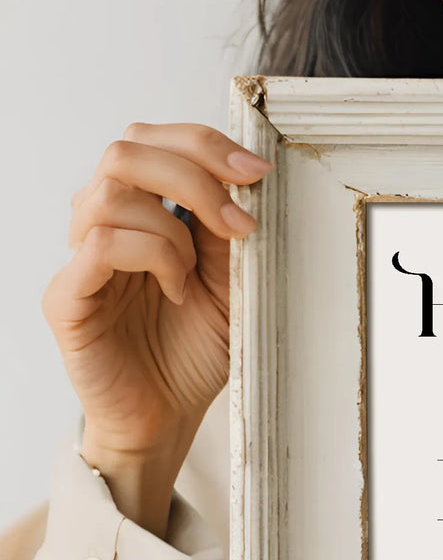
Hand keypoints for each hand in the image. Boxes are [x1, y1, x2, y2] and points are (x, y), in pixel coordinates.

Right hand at [42, 123, 271, 529]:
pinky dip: (152, 257)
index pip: (152, 141)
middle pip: (126, 149)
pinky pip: (100, 245)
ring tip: (194, 273)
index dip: (204, 144)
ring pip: (111, 193)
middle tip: (240, 221)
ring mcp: (79, 259)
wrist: (168, 418)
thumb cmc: (192, 352)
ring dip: (173, 227)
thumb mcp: (228, 283)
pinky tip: (176, 291)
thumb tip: (244, 176)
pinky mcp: (67, 298)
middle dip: (195, 174)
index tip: (256, 170)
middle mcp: (101, 225)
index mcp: (138, 212)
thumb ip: (225, 232)